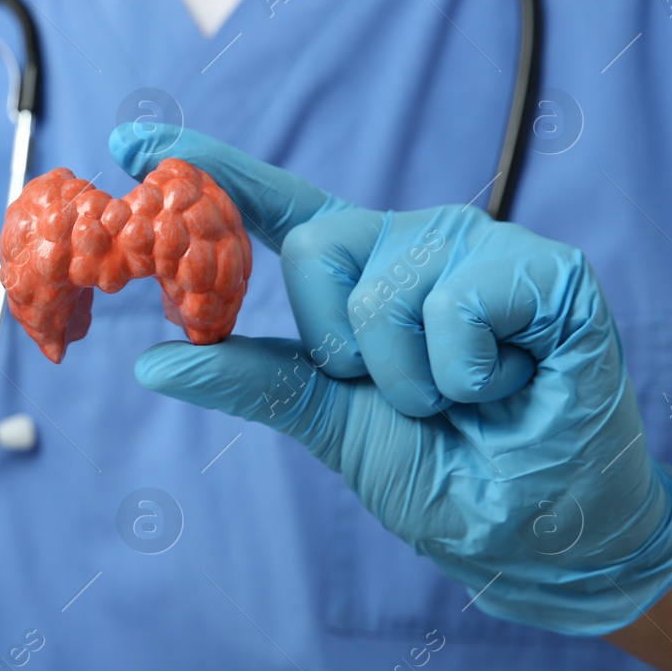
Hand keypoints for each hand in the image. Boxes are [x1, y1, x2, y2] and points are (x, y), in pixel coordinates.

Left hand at [111, 125, 671, 634]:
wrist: (536, 530)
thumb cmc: (442, 470)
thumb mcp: (328, 423)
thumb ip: (249, 380)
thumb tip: (150, 360)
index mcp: (359, 272)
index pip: (276, 207)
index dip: (208, 168)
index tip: (129, 140)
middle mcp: (411, 242)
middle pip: (314, 251)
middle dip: (345, 354)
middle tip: (407, 395)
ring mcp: (477, 246)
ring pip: (379, 292)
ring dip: (411, 381)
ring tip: (465, 397)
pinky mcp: (542, 268)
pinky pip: (454, 305)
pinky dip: (467, 374)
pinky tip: (509, 383)